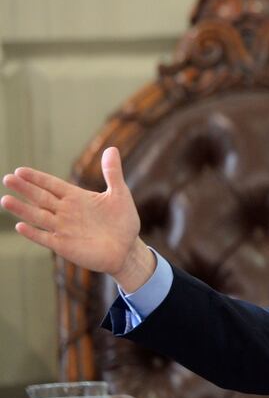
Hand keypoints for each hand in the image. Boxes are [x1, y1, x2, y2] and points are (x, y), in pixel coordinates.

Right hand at [1, 147, 154, 290]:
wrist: (127, 249)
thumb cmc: (123, 221)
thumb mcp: (120, 195)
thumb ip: (113, 173)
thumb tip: (112, 149)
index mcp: (76, 197)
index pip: (52, 185)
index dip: (37, 178)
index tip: (20, 171)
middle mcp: (66, 211)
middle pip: (40, 197)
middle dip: (25, 189)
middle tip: (8, 179)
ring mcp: (63, 228)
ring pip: (38, 216)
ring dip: (22, 209)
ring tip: (6, 200)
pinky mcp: (64, 245)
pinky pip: (45, 238)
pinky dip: (33, 233)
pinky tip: (20, 226)